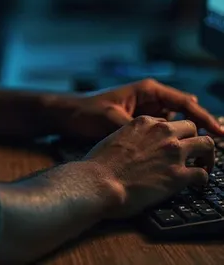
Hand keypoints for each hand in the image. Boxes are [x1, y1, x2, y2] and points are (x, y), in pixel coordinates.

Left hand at [43, 78, 223, 142]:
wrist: (66, 116)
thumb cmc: (87, 113)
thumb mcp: (115, 120)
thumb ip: (140, 130)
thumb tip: (164, 141)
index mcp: (148, 91)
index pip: (186, 104)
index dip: (205, 119)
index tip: (221, 134)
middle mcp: (150, 99)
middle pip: (186, 113)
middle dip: (203, 129)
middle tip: (218, 147)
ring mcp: (146, 112)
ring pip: (177, 124)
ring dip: (190, 137)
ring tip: (207, 155)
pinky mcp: (140, 124)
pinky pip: (164, 132)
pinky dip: (174, 142)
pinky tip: (183, 157)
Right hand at [82, 114, 214, 218]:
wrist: (99, 181)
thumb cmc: (100, 164)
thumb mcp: (115, 138)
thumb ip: (131, 138)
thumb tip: (134, 149)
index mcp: (145, 122)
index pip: (168, 123)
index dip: (172, 135)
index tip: (172, 146)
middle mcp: (163, 132)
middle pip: (192, 127)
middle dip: (195, 139)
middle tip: (194, 154)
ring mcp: (173, 152)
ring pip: (206, 144)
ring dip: (208, 156)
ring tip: (204, 166)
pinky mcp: (179, 175)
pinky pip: (203, 173)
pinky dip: (203, 179)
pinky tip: (198, 185)